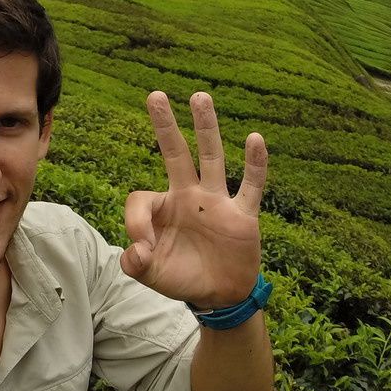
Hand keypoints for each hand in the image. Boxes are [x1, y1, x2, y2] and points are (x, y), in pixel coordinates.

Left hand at [120, 91, 265, 308]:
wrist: (219, 295)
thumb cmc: (181, 276)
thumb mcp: (150, 274)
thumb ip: (135, 263)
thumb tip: (137, 250)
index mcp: (164, 207)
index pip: (141, 198)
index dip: (136, 223)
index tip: (142, 249)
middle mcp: (189, 195)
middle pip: (175, 153)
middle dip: (165, 126)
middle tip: (155, 95)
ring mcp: (217, 202)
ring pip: (211, 158)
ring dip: (206, 128)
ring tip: (200, 96)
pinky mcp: (243, 216)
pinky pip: (251, 185)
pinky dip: (255, 164)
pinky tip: (255, 139)